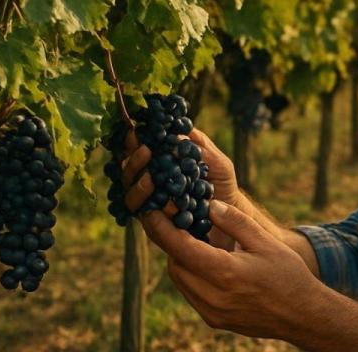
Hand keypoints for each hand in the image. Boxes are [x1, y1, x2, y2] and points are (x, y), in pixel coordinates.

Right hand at [120, 127, 278, 250]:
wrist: (229, 215)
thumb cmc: (220, 183)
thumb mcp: (216, 161)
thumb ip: (200, 145)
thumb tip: (179, 132)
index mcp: (159, 164)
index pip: (138, 151)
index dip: (134, 142)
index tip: (136, 132)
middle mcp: (149, 184)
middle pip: (128, 173)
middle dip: (134, 162)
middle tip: (146, 151)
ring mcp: (150, 205)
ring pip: (131, 197)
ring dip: (138, 186)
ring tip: (150, 179)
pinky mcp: (155, 226)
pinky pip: (146, 219)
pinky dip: (151, 211)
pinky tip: (162, 204)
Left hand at [140, 199, 319, 338]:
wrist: (303, 315)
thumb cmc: (289, 275)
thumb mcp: (266, 242)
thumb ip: (235, 222)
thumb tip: (209, 205)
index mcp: (226, 274)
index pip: (181, 248)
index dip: (162, 229)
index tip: (150, 212)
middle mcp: (214, 297)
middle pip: (176, 265)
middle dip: (172, 242)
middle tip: (178, 221)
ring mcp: (212, 312)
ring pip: (181, 281)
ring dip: (181, 259)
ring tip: (193, 240)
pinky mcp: (214, 320)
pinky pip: (192, 294)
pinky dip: (192, 275)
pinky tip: (206, 262)